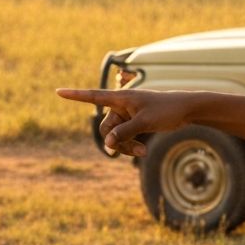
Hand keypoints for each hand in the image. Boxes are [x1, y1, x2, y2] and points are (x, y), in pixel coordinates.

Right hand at [56, 87, 192, 155]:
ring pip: (116, 136)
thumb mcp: (145, 122)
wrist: (186, 110)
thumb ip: (124, 132)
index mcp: (121, 98)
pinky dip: (132, 146)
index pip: (94, 96)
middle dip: (117, 142)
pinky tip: (144, 151)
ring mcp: (128, 116)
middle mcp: (122, 106)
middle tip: (136, 151)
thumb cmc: (166, 110)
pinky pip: (125, 139)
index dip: (75, 96)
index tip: (58, 92)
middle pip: (106, 128)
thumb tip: (106, 142)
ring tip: (143, 152)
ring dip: (126, 147)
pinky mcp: (135, 125)